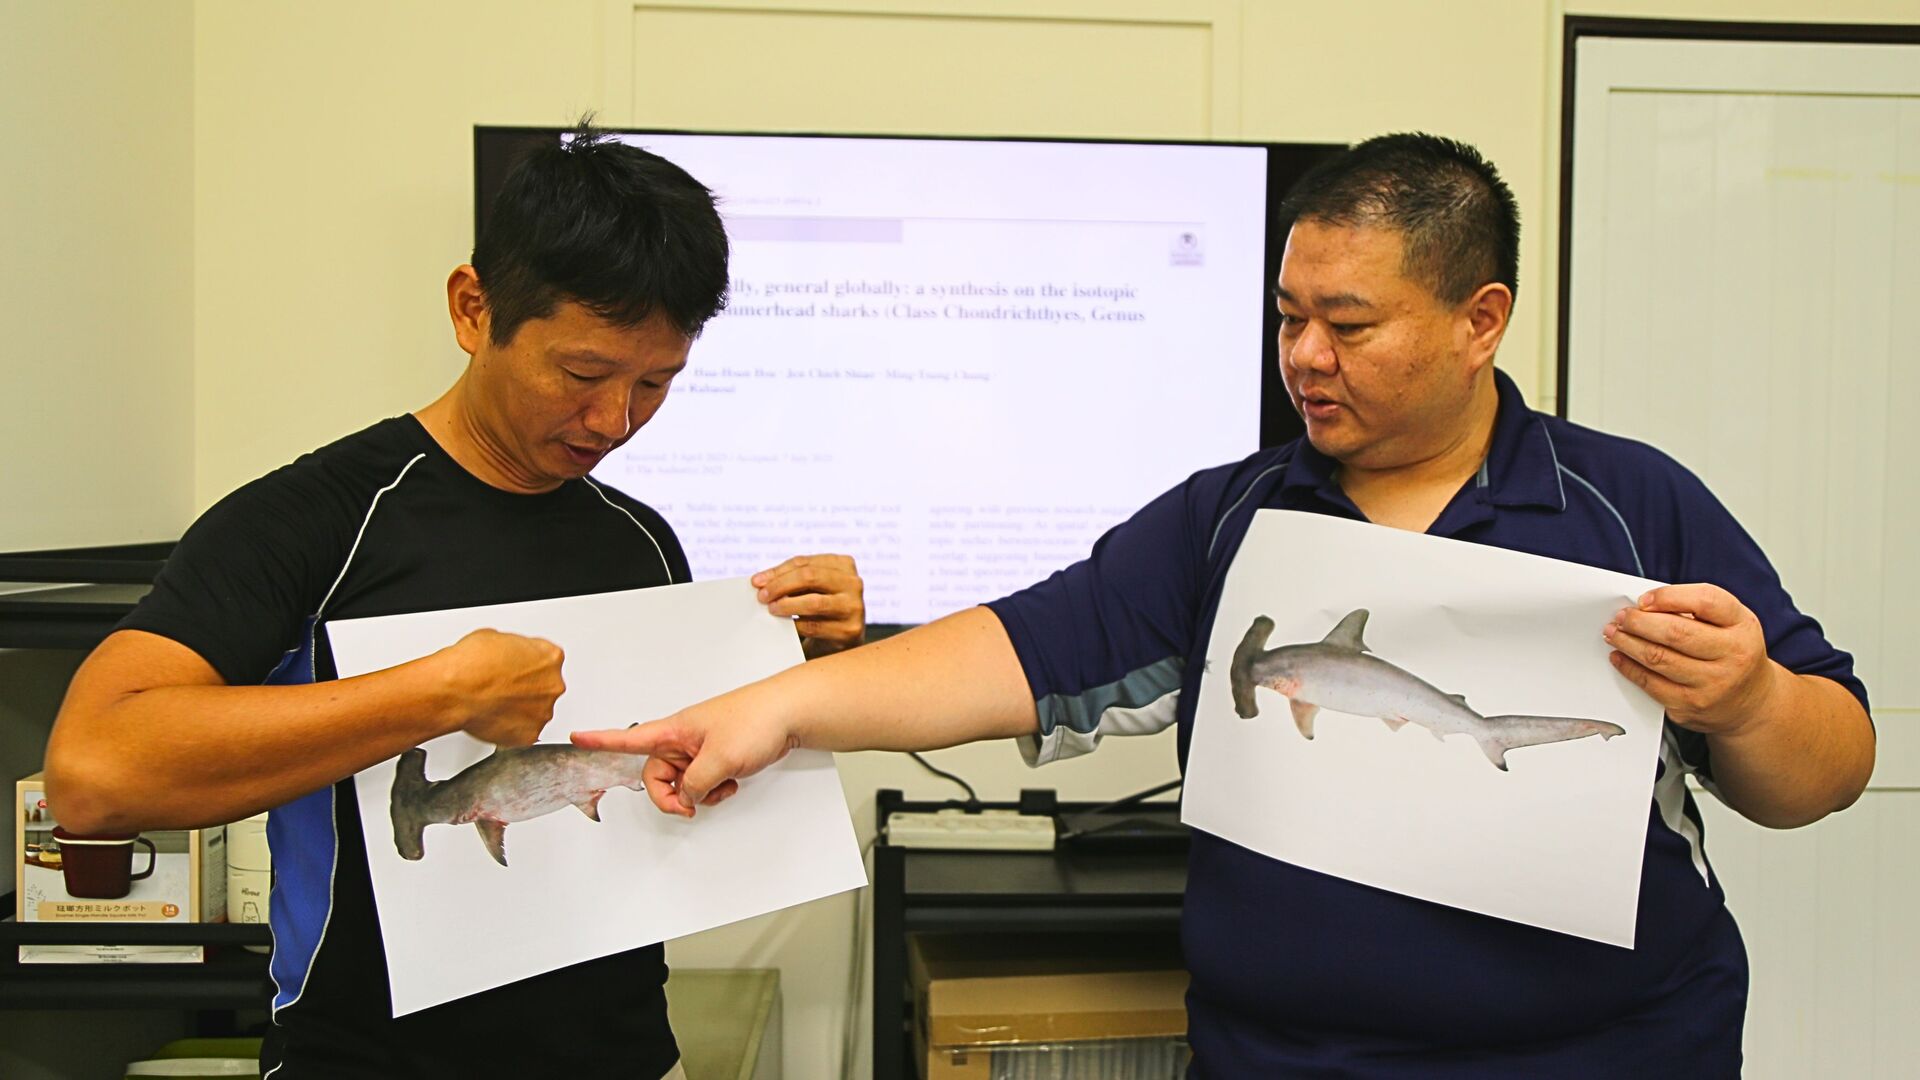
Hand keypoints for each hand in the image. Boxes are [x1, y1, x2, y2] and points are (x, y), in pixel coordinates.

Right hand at [433, 628, 565, 747]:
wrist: (456, 690)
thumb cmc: (471, 664)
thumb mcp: (496, 637)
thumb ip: (514, 648)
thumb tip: (507, 655)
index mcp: (550, 658)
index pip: (549, 661)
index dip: (529, 665)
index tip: (518, 668)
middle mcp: (553, 685)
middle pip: (546, 687)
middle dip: (528, 688)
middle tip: (505, 687)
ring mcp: (543, 712)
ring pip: (536, 711)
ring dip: (521, 709)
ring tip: (496, 703)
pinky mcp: (530, 735)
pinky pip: (524, 732)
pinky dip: (511, 728)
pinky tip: (494, 717)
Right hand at [573, 684, 794, 816]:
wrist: (790, 713)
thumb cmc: (756, 720)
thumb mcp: (719, 760)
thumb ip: (695, 783)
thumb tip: (687, 794)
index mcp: (674, 730)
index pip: (628, 738)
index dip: (600, 740)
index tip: (576, 738)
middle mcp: (683, 738)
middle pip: (657, 775)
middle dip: (670, 795)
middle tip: (689, 806)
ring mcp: (702, 747)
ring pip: (683, 781)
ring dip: (697, 793)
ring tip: (720, 788)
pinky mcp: (720, 754)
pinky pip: (704, 780)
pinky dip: (714, 789)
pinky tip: (730, 784)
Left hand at [753, 554, 864, 658]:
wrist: (841, 639)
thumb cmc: (821, 609)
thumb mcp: (811, 588)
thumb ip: (792, 580)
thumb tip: (761, 581)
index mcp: (844, 564)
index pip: (804, 562)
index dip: (778, 571)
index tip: (756, 581)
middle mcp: (853, 583)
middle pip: (810, 576)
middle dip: (781, 585)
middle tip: (762, 596)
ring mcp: (854, 606)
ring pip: (814, 602)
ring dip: (787, 605)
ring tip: (772, 609)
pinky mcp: (850, 630)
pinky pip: (816, 626)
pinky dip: (796, 625)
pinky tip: (786, 626)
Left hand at [1603, 584, 1784, 736]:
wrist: (1751, 703)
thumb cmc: (1733, 653)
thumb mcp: (1730, 623)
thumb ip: (1696, 608)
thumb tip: (1646, 605)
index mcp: (1742, 626)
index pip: (1706, 602)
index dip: (1669, 597)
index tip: (1643, 599)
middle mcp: (1732, 656)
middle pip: (1676, 632)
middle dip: (1639, 622)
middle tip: (1621, 616)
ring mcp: (1712, 684)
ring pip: (1658, 658)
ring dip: (1628, 643)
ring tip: (1614, 633)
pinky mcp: (1691, 706)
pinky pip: (1651, 684)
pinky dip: (1629, 668)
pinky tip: (1620, 657)